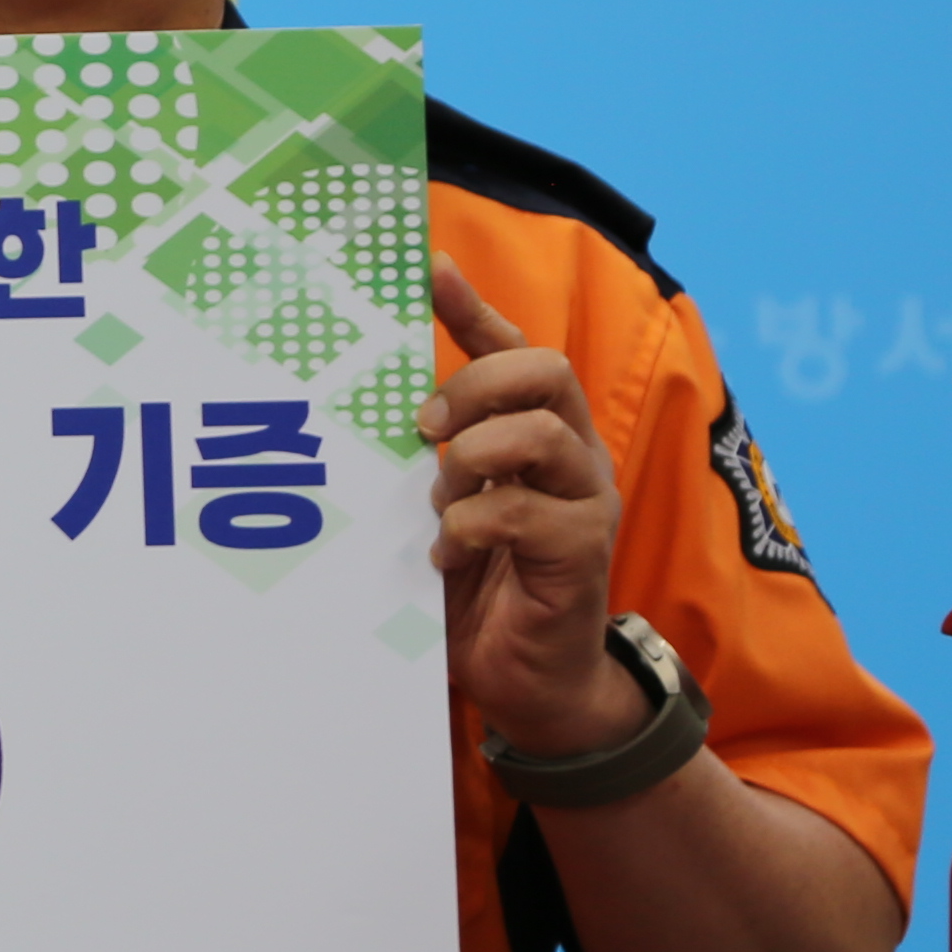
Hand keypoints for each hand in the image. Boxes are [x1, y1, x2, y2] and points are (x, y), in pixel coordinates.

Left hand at [426, 253, 644, 756]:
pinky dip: (471, 526)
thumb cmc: (481, 588)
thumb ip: (425, 461)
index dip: (473, 306)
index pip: (515, 348)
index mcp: (538, 431)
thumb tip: (366, 406)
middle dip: (476, 382)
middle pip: (545, 369)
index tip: (427, 269)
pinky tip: (446, 555)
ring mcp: (585, 500)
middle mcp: (572, 455)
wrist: (530, 682)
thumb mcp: (441, 509)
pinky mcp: (582, 551)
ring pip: (541, 432)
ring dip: (473, 459)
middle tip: (423, 426)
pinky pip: (526, 512)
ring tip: (439, 501)